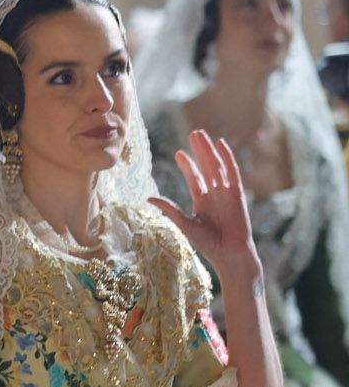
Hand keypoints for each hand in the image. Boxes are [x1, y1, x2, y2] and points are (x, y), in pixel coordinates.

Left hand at [148, 130, 263, 285]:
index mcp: (202, 201)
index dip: (188, 165)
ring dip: (209, 150)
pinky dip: (228, 158)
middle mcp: (215, 193)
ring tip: (201, 135)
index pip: (195, 178)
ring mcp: (226, 193)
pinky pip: (233, 172)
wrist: (229, 253)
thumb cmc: (208, 243)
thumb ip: (170, 209)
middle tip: (193, 133)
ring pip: (217, 166)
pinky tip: (222, 145)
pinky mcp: (237, 194)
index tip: (179, 153)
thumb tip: (148, 198)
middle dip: (200, 150)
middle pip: (207, 167)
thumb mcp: (185, 224)